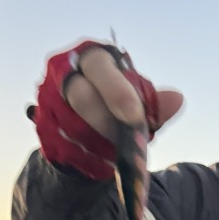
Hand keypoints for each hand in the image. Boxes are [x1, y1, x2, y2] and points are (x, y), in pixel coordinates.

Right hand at [32, 41, 183, 178]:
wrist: (87, 128)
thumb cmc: (117, 108)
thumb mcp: (138, 104)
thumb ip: (153, 103)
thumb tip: (177, 99)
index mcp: (93, 57)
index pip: (99, 65)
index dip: (117, 91)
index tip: (135, 117)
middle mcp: (64, 72)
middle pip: (80, 95)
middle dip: (106, 122)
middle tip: (126, 143)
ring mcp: (49, 98)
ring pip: (70, 124)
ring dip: (97, 143)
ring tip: (116, 155)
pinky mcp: (42, 124)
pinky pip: (62, 144)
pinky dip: (84, 156)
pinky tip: (99, 162)